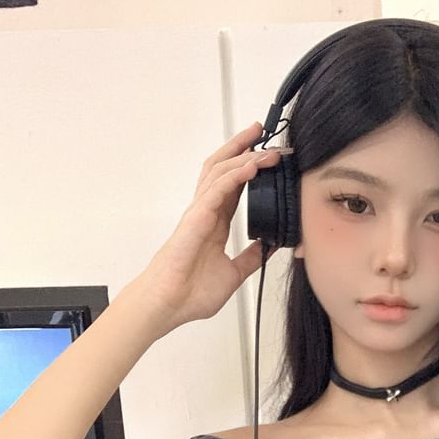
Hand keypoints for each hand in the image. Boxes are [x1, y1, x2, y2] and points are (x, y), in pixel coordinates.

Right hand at [131, 122, 283, 335]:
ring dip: (244, 155)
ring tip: (266, 145)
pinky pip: (217, 190)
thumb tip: (268, 247)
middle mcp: (206, 211)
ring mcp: (199, 212)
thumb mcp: (234, 273)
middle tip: (263, 131)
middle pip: (223, 167)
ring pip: (220, 171)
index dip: (250, 166)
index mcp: (214, 221)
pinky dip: (236, 174)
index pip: (234, 184)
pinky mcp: (195, 219)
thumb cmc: (190, 292)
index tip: (269, 154)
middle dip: (242, 146)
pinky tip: (253, 166)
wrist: (169, 306)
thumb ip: (250, 257)